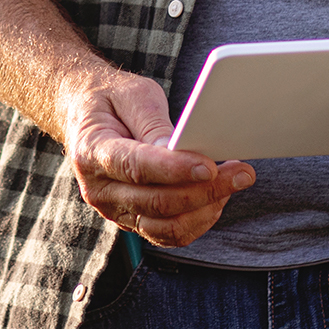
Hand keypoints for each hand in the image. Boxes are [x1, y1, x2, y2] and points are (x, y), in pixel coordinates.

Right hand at [60, 67, 253, 247]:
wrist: (86, 117)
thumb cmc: (112, 101)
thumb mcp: (131, 95)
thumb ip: (152, 124)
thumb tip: (178, 151)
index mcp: (91, 151)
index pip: (135, 166)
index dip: (174, 170)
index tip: (210, 167)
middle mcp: (98, 189)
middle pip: (156, 201)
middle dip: (205, 190)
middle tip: (242, 172)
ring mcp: (113, 210)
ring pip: (166, 226)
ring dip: (206, 209)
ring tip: (234, 182)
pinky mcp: (131, 220)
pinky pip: (168, 234)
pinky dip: (198, 221)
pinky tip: (217, 198)